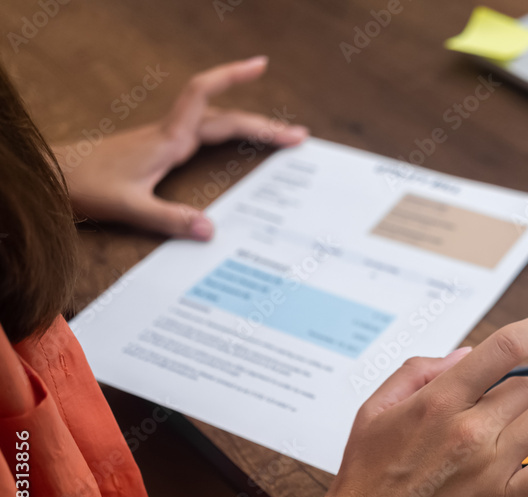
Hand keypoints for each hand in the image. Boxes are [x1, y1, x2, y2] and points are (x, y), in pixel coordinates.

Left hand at [53, 56, 308, 239]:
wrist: (57, 177)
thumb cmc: (87, 186)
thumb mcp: (128, 207)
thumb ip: (168, 219)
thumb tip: (210, 230)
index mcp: (168, 139)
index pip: (203, 95)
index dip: (231, 77)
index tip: (260, 65)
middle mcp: (171, 134)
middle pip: (225, 117)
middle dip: (263, 122)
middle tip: (297, 136)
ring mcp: (167, 140)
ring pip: (217, 124)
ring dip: (248, 127)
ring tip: (279, 139)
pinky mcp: (162, 150)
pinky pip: (206, 136)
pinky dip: (230, 136)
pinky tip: (238, 147)